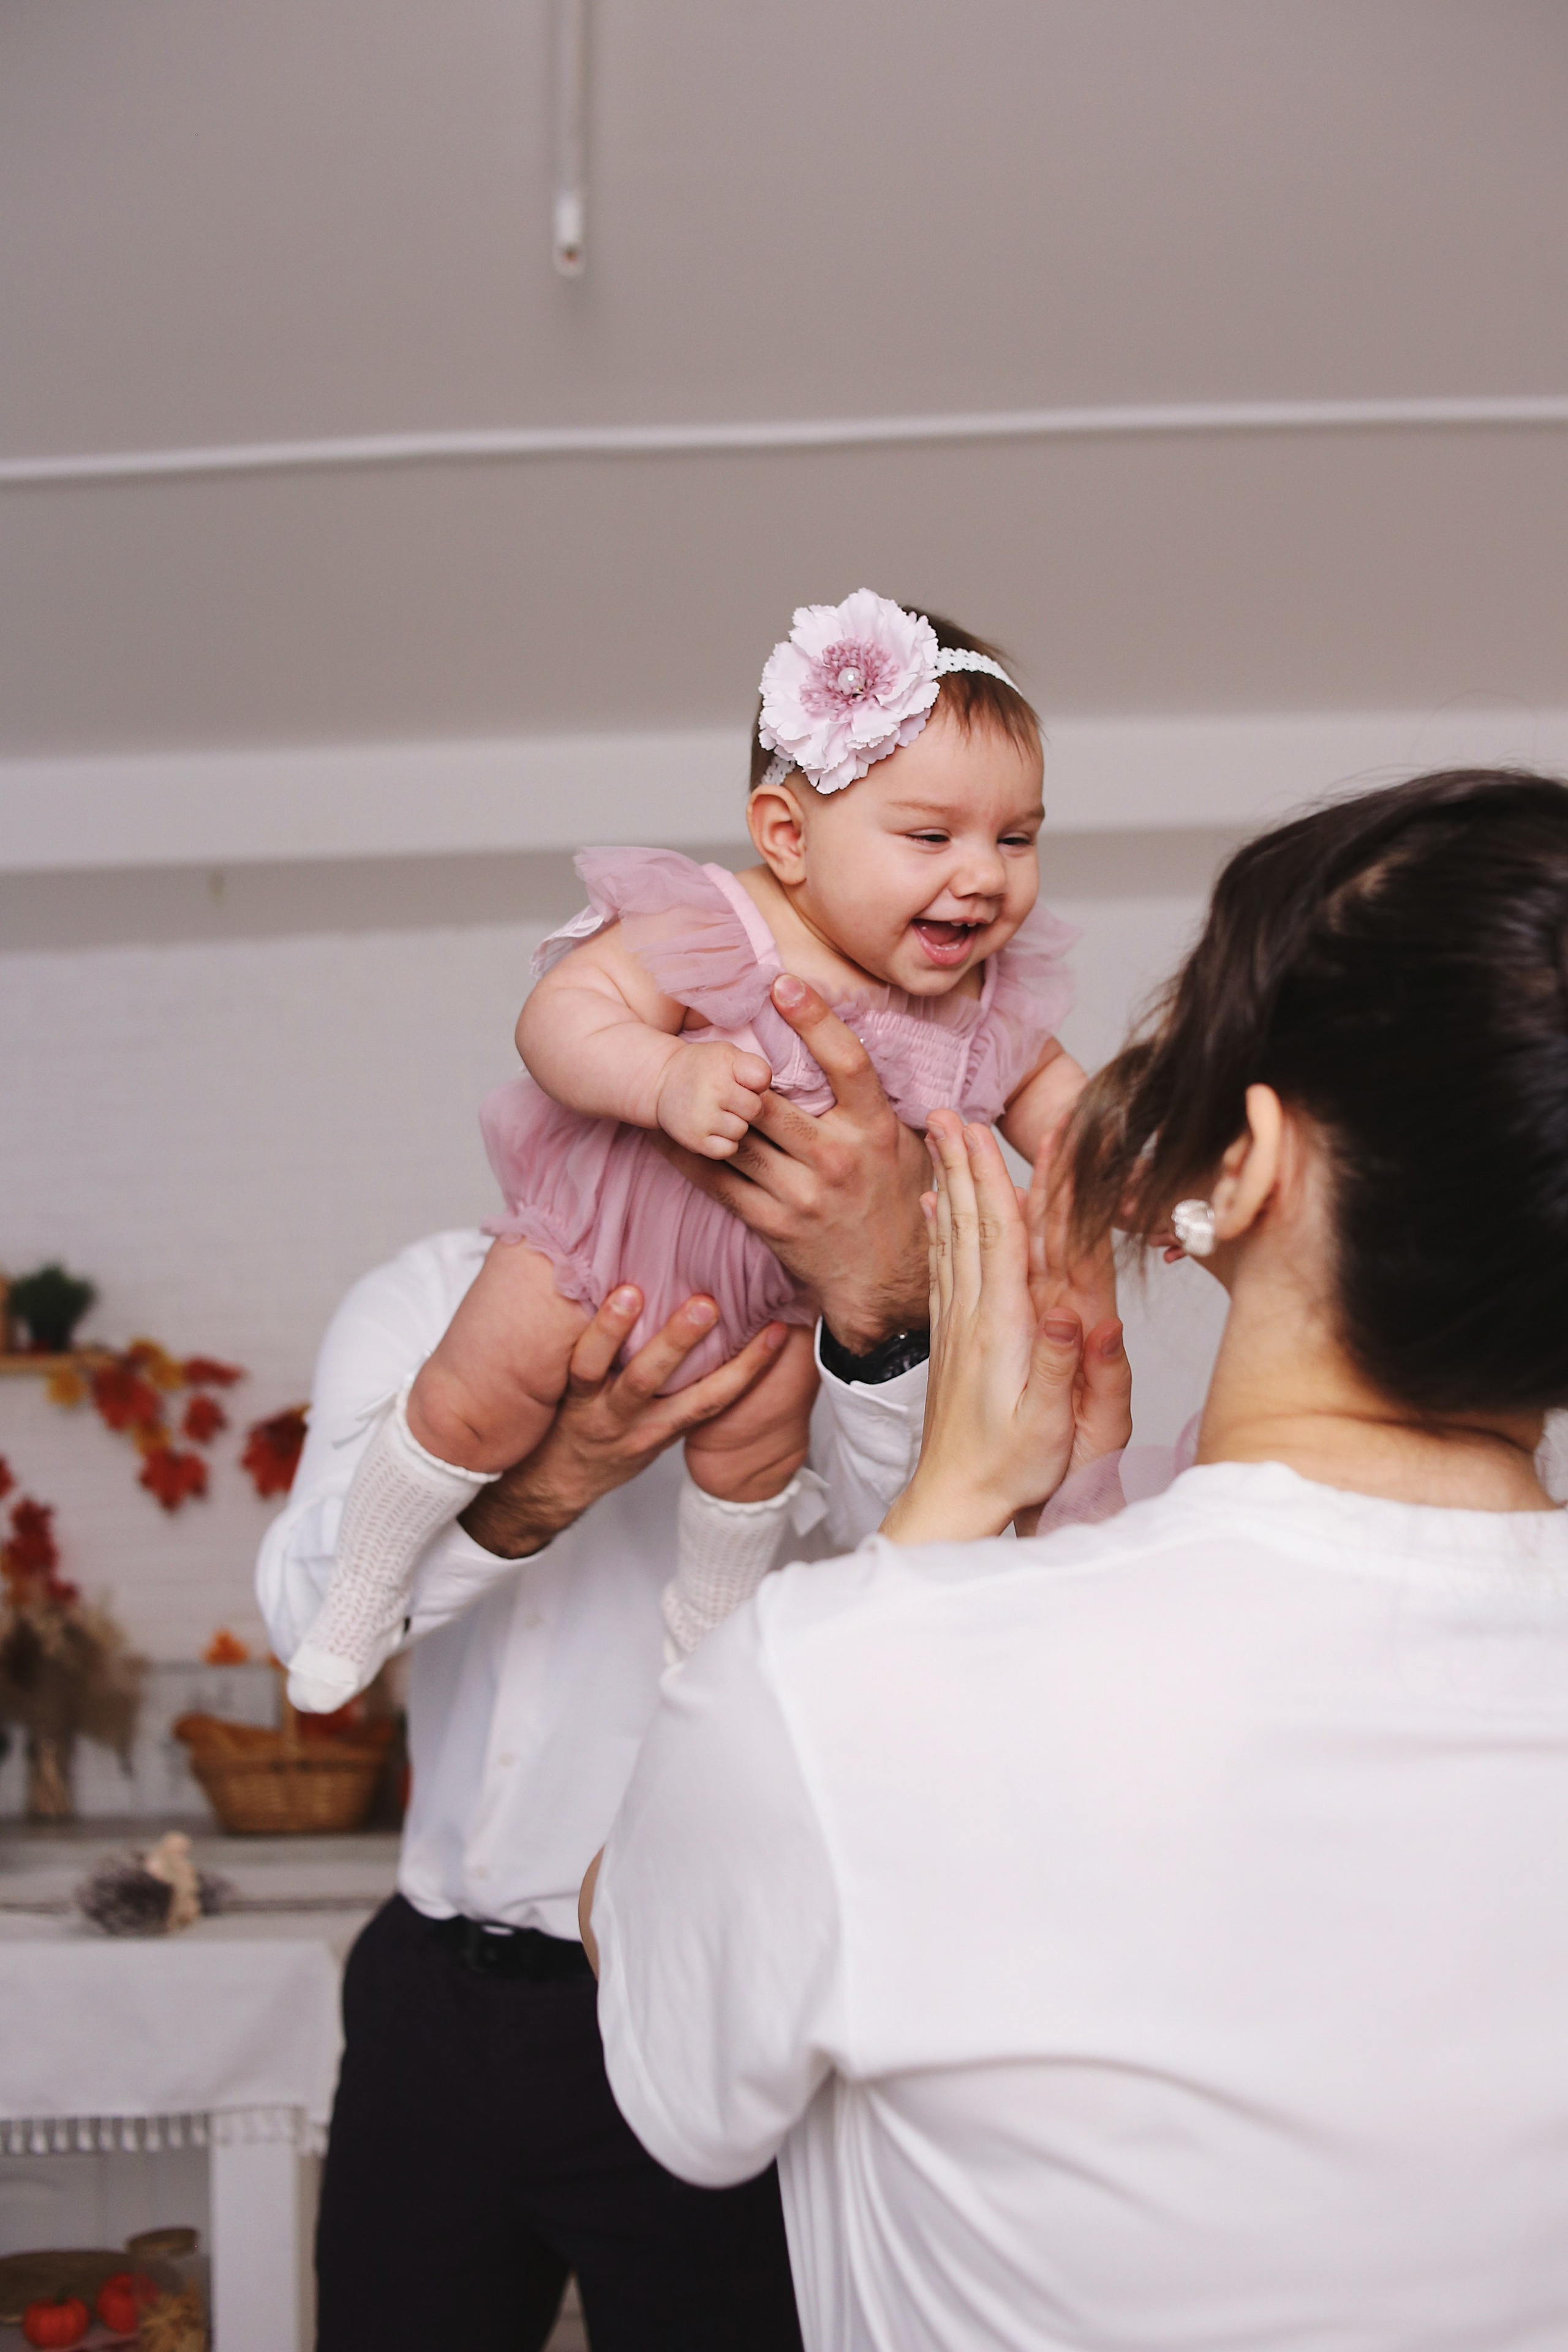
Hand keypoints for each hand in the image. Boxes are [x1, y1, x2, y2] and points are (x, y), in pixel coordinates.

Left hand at [459, 1287, 789, 1557]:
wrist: (556, 1486)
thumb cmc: (612, 1448)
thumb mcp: (656, 1428)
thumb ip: (682, 1390)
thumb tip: (715, 1335)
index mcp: (668, 1426)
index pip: (717, 1398)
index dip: (751, 1367)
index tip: (778, 1331)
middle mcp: (640, 1422)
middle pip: (672, 1385)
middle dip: (690, 1343)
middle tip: (710, 1304)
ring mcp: (604, 1412)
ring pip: (624, 1377)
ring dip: (627, 1333)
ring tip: (636, 1293)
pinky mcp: (570, 1400)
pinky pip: (581, 1369)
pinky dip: (592, 1336)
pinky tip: (601, 1302)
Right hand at [654, 1040, 772, 1158]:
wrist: (662, 1082)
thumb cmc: (704, 1069)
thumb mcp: (728, 1054)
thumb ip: (753, 1067)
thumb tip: (768, 1094)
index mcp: (725, 1062)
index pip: (763, 1078)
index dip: (758, 1083)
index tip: (743, 1082)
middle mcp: (713, 1089)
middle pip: (756, 1110)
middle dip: (748, 1107)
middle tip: (731, 1101)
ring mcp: (703, 1116)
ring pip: (741, 1131)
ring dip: (735, 1125)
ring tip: (718, 1113)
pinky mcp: (694, 1140)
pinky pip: (728, 1149)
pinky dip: (724, 1143)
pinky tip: (713, 1129)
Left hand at [655, 975, 930, 1351]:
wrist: (889, 1282)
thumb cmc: (898, 1201)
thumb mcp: (909, 1146)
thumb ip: (886, 1099)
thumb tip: (879, 1041)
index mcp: (875, 1131)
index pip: (847, 1063)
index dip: (815, 1019)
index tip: (784, 983)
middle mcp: (837, 1160)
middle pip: (771, 1101)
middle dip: (734, 1066)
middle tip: (701, 1026)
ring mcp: (800, 1195)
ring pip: (736, 1137)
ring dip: (699, 1105)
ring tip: (668, 1068)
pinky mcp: (770, 1223)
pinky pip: (717, 1180)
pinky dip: (687, 1152)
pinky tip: (665, 1128)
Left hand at [879, 1111, 1130, 1544]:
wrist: (955, 1501)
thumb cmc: (1008, 1468)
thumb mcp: (1048, 1424)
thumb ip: (1060, 1364)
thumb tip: (1073, 1309)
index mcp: (1002, 1328)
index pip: (1000, 1239)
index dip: (996, 1182)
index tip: (989, 1133)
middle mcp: (974, 1316)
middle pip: (969, 1224)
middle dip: (963, 1164)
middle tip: (952, 1112)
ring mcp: (958, 1324)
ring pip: (952, 1239)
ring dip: (948, 1185)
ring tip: (941, 1141)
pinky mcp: (953, 1338)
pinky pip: (943, 1268)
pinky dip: (938, 1230)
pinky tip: (931, 1208)